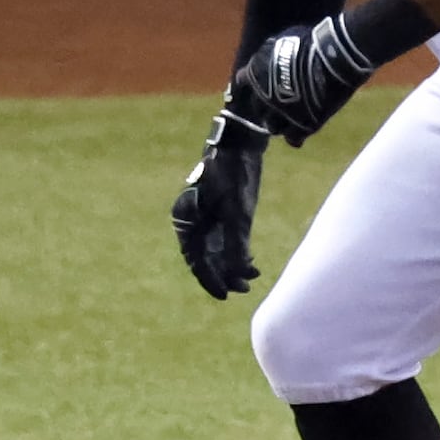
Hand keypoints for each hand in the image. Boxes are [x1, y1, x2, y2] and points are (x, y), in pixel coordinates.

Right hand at [172, 111, 267, 298]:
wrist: (241, 144)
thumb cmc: (233, 175)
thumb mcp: (236, 213)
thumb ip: (234, 244)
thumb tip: (235, 274)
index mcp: (186, 221)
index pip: (196, 260)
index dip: (210, 280)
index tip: (225, 295)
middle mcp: (194, 222)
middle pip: (206, 258)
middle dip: (225, 275)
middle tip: (243, 289)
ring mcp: (208, 217)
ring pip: (218, 250)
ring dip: (233, 265)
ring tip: (252, 277)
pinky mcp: (223, 212)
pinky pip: (227, 240)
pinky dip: (238, 252)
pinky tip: (251, 262)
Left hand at [227, 12, 378, 147]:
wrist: (333, 58)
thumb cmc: (312, 43)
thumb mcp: (285, 39)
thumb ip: (274, 52)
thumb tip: (274, 52)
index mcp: (256, 72)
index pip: (242, 81)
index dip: (249, 84)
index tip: (256, 86)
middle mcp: (263, 96)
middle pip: (257, 108)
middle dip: (266, 107)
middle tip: (279, 103)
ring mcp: (282, 113)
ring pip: (272, 127)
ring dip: (279, 123)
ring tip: (290, 120)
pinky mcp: (301, 126)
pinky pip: (293, 139)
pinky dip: (296, 136)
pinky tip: (301, 132)